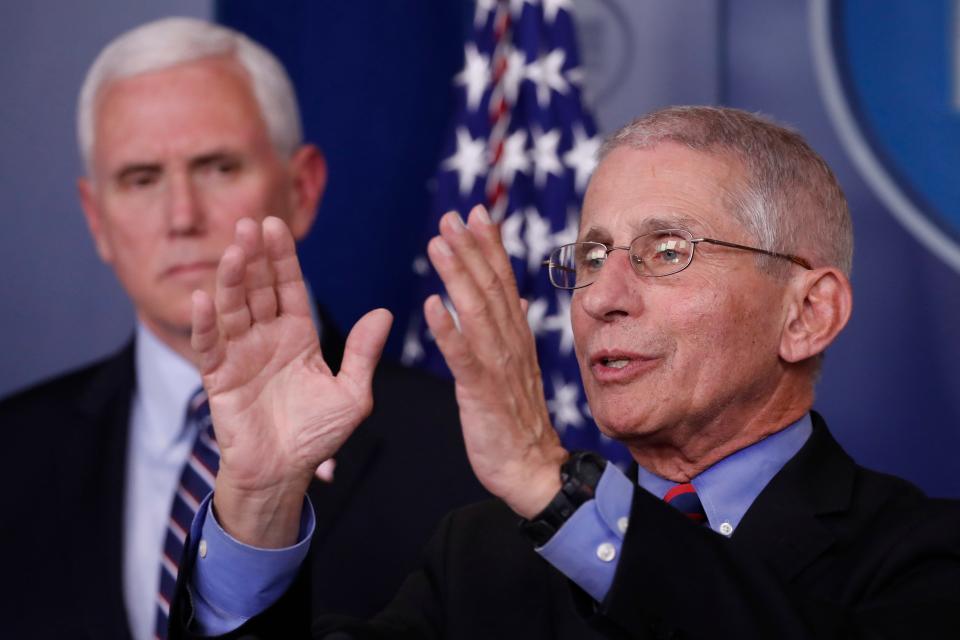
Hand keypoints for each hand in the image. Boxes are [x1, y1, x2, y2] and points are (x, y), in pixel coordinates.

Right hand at [191, 217, 391, 545]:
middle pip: (258, 289)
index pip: (288, 287)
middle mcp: (266, 338)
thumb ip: (362, 353)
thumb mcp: (352, 394)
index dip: (282, 258)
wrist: (284, 473)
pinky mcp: (219, 377)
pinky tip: (202, 297)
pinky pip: (210, 345)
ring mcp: (240, 354)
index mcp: (298, 336)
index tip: (275, 224)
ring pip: (233, 309)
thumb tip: (384, 312)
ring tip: (234, 251)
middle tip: (249, 223)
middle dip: (254, 257)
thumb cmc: (317, 435)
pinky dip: (205, 323)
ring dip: (231, 280)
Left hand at [424, 206, 567, 517]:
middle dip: (471, 249)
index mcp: (516, 337)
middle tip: (452, 215)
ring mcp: (498, 367)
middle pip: (490, 287)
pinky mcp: (482, 392)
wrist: (531, 468)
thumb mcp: (520, 367)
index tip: (476, 212)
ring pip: (477, 313)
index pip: (503, 282)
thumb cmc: (518, 419)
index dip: (489, 246)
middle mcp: (510, 344)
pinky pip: (463, 358)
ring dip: (458, 276)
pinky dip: (448, 331)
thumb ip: (515, 329)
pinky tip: (431, 306)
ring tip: (438, 245)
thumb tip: (518, 297)